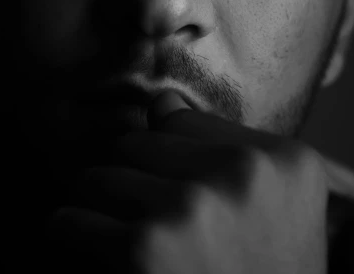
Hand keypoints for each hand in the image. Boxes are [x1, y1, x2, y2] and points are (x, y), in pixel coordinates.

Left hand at [45, 91, 328, 272]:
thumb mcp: (275, 208)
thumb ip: (223, 149)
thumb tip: (160, 102)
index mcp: (284, 158)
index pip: (183, 120)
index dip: (172, 162)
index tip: (182, 193)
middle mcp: (243, 174)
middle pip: (139, 141)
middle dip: (134, 180)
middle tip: (154, 222)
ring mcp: (192, 207)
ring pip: (102, 175)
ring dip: (100, 207)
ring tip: (127, 237)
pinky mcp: (144, 248)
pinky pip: (70, 222)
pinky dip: (70, 237)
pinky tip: (93, 252)